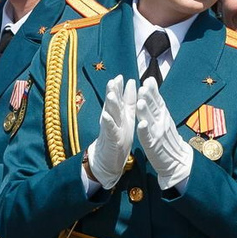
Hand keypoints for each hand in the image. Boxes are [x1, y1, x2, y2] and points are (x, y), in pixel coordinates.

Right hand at [82, 77, 137, 193]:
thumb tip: (130, 84)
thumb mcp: (125, 119)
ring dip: (111, 104)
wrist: (108, 161)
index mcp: (121, 115)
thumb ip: (127, 102)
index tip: (122, 77)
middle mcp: (114, 120)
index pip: (121, 100)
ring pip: (111, 114)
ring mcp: (111, 129)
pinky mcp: (111, 140)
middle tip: (114, 80)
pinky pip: (110, 130)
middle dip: (114, 92)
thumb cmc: (118, 138)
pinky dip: (108, 123)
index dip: (121, 89)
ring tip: (111, 94)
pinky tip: (106, 116)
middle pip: (113, 104)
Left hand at [133, 78, 193, 193]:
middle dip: (149, 98)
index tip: (148, 80)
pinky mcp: (153, 145)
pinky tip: (141, 124)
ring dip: (145, 111)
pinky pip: (148, 137)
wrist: (179, 161)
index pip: (158, 100)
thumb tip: (151, 83)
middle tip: (143, 87)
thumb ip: (157, 102)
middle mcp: (161, 122)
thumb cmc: (168, 138)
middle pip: (154, 108)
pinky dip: (145, 130)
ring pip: (150, 120)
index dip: (153, 91)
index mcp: (163, 115)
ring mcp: (157, 133)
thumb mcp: (164, 118)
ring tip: (140, 102)